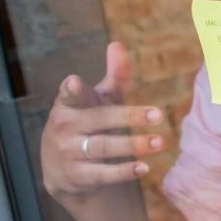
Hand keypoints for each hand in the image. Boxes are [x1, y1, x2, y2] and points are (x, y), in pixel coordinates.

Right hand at [41, 42, 166, 201]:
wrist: (60, 170)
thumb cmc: (85, 124)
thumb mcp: (97, 100)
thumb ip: (112, 76)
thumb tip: (118, 44)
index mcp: (68, 105)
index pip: (68, 95)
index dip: (71, 89)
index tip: (75, 82)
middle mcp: (65, 128)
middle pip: (100, 120)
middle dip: (129, 116)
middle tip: (159, 114)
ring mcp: (69, 153)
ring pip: (104, 147)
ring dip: (133, 145)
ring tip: (160, 142)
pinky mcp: (77, 176)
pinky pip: (102, 174)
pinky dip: (123, 171)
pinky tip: (144, 167)